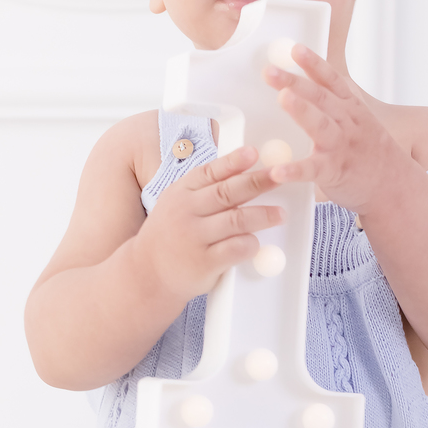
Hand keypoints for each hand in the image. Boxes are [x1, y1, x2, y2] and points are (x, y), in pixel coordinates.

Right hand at [133, 145, 284, 302]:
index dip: (233, 161)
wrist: (146, 274)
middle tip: (281, 176)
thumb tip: (240, 172)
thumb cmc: (168, 236)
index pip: (210, 172)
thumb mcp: (175, 205)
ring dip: (264, 215)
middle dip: (258, 181)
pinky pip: (236, 249)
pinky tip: (256, 242)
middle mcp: (186, 212)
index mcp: (180, 194)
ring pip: (237, 220)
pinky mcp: (205, 262)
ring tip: (280, 214)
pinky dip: (251, 244)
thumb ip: (201, 190)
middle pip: (228, 192)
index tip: (254, 153)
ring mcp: (195, 238)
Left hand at [262, 46, 404, 211]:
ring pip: (321, 125)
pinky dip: (295, 170)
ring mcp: (341, 148)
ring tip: (283, 98)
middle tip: (270, 71)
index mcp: (351, 110)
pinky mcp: (335, 173)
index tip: (295, 49)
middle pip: (320, 97)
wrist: (395, 187)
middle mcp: (347, 124)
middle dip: (295, 82)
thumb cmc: (370, 154)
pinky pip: (313, 170)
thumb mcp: (360, 122)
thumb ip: (335, 107)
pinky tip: (277, 171)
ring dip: (302, 110)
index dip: (314, 64)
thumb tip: (305, 89)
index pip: (331, 81)